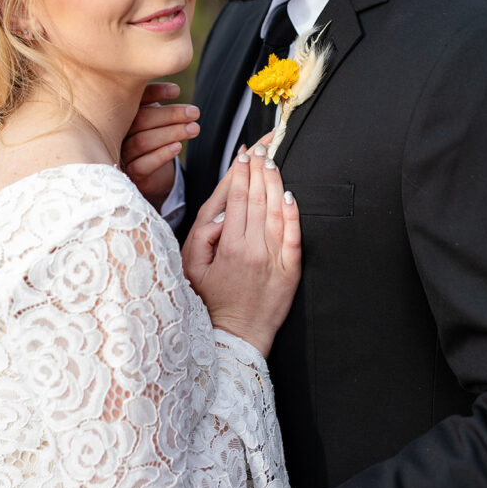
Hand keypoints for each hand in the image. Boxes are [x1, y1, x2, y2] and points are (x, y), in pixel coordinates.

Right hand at [122, 82, 199, 210]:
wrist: (148, 170)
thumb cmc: (151, 134)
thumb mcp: (152, 116)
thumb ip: (154, 100)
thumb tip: (174, 88)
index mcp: (119, 114)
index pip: (134, 100)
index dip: (155, 93)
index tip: (176, 90)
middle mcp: (115, 133)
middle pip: (140, 120)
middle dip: (170, 114)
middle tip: (194, 112)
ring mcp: (120, 153)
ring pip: (143, 141)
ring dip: (171, 133)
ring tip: (194, 128)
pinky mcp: (128, 174)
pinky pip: (143, 165)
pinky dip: (162, 155)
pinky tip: (178, 147)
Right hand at [182, 145, 300, 355]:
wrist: (236, 338)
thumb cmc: (209, 303)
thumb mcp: (191, 269)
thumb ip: (202, 237)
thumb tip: (219, 214)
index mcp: (227, 246)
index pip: (235, 198)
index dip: (239, 173)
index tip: (242, 156)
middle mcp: (253, 249)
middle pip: (257, 198)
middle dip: (259, 169)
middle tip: (261, 149)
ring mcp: (274, 260)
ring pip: (277, 211)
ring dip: (276, 183)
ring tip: (274, 162)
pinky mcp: (291, 271)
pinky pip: (295, 236)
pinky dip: (294, 214)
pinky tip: (292, 195)